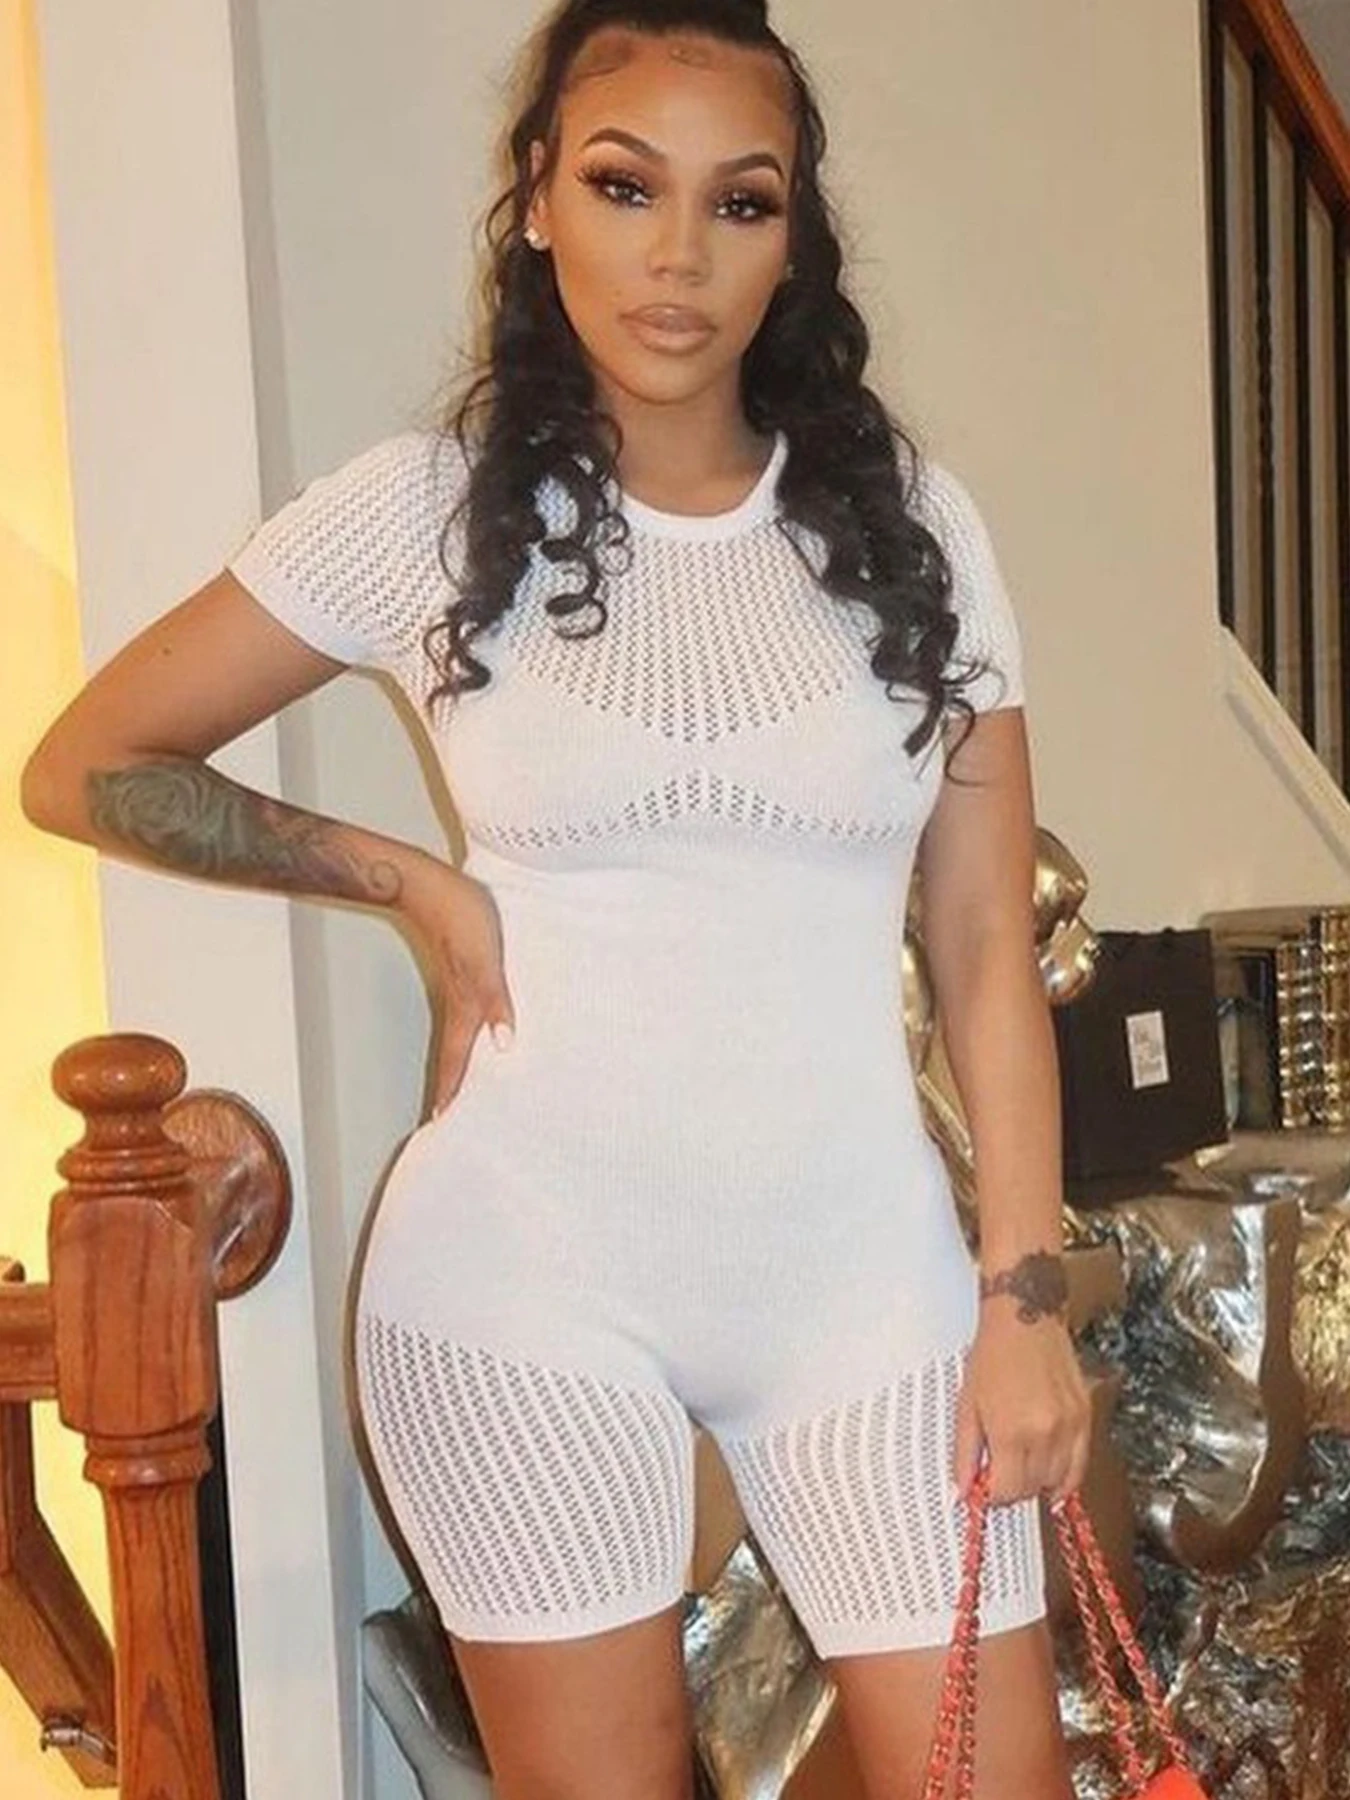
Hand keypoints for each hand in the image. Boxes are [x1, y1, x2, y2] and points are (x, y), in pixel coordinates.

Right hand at [394, 857, 516, 1117]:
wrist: (429, 883)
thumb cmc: (461, 917)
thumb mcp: (486, 961)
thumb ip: (495, 1001)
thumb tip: (503, 1046)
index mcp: (461, 1008)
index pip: (455, 1062)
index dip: (450, 1093)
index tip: (442, 1125)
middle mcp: (456, 1003)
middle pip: (453, 1056)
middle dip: (452, 1088)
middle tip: (450, 1117)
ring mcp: (456, 987)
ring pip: (459, 1036)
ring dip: (461, 1064)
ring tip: (465, 1087)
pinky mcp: (461, 969)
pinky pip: (466, 1012)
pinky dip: (470, 1033)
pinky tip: (483, 1032)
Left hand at [952, 1285, 1091, 1506]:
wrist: (1025, 1318)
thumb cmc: (992, 1356)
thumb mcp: (967, 1405)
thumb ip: (965, 1454)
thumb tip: (962, 1492)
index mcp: (1012, 1432)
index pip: (1008, 1492)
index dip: (994, 1496)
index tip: (986, 1487)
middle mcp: (1046, 1434)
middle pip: (1033, 1489)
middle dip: (1014, 1489)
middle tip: (1001, 1473)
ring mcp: (1070, 1427)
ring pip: (1058, 1482)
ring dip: (1039, 1483)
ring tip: (1023, 1465)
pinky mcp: (1086, 1418)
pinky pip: (1081, 1465)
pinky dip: (1067, 1477)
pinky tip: (1052, 1476)